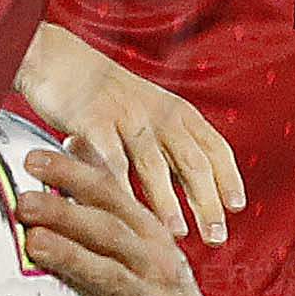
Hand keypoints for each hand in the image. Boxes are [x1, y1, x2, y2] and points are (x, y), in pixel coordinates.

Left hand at [15, 138, 222, 295]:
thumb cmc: (157, 294)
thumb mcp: (145, 244)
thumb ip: (112, 198)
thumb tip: (74, 140)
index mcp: (152, 236)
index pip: (112, 196)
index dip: (74, 174)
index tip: (33, 160)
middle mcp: (157, 265)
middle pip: (109, 232)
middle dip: (66, 213)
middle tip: (23, 201)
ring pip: (111, 278)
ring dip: (72, 259)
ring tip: (34, 245)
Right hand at [17, 24, 244, 244]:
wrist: (57, 58)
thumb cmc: (104, 95)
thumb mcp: (150, 112)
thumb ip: (170, 147)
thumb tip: (196, 191)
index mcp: (178, 111)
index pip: (214, 147)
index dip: (228, 177)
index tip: (236, 207)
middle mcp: (158, 112)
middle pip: (192, 161)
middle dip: (206, 202)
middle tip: (216, 236)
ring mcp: (126, 115)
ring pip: (153, 164)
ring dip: (166, 201)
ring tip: (176, 234)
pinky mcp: (92, 120)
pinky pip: (109, 159)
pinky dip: (118, 188)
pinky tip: (123, 213)